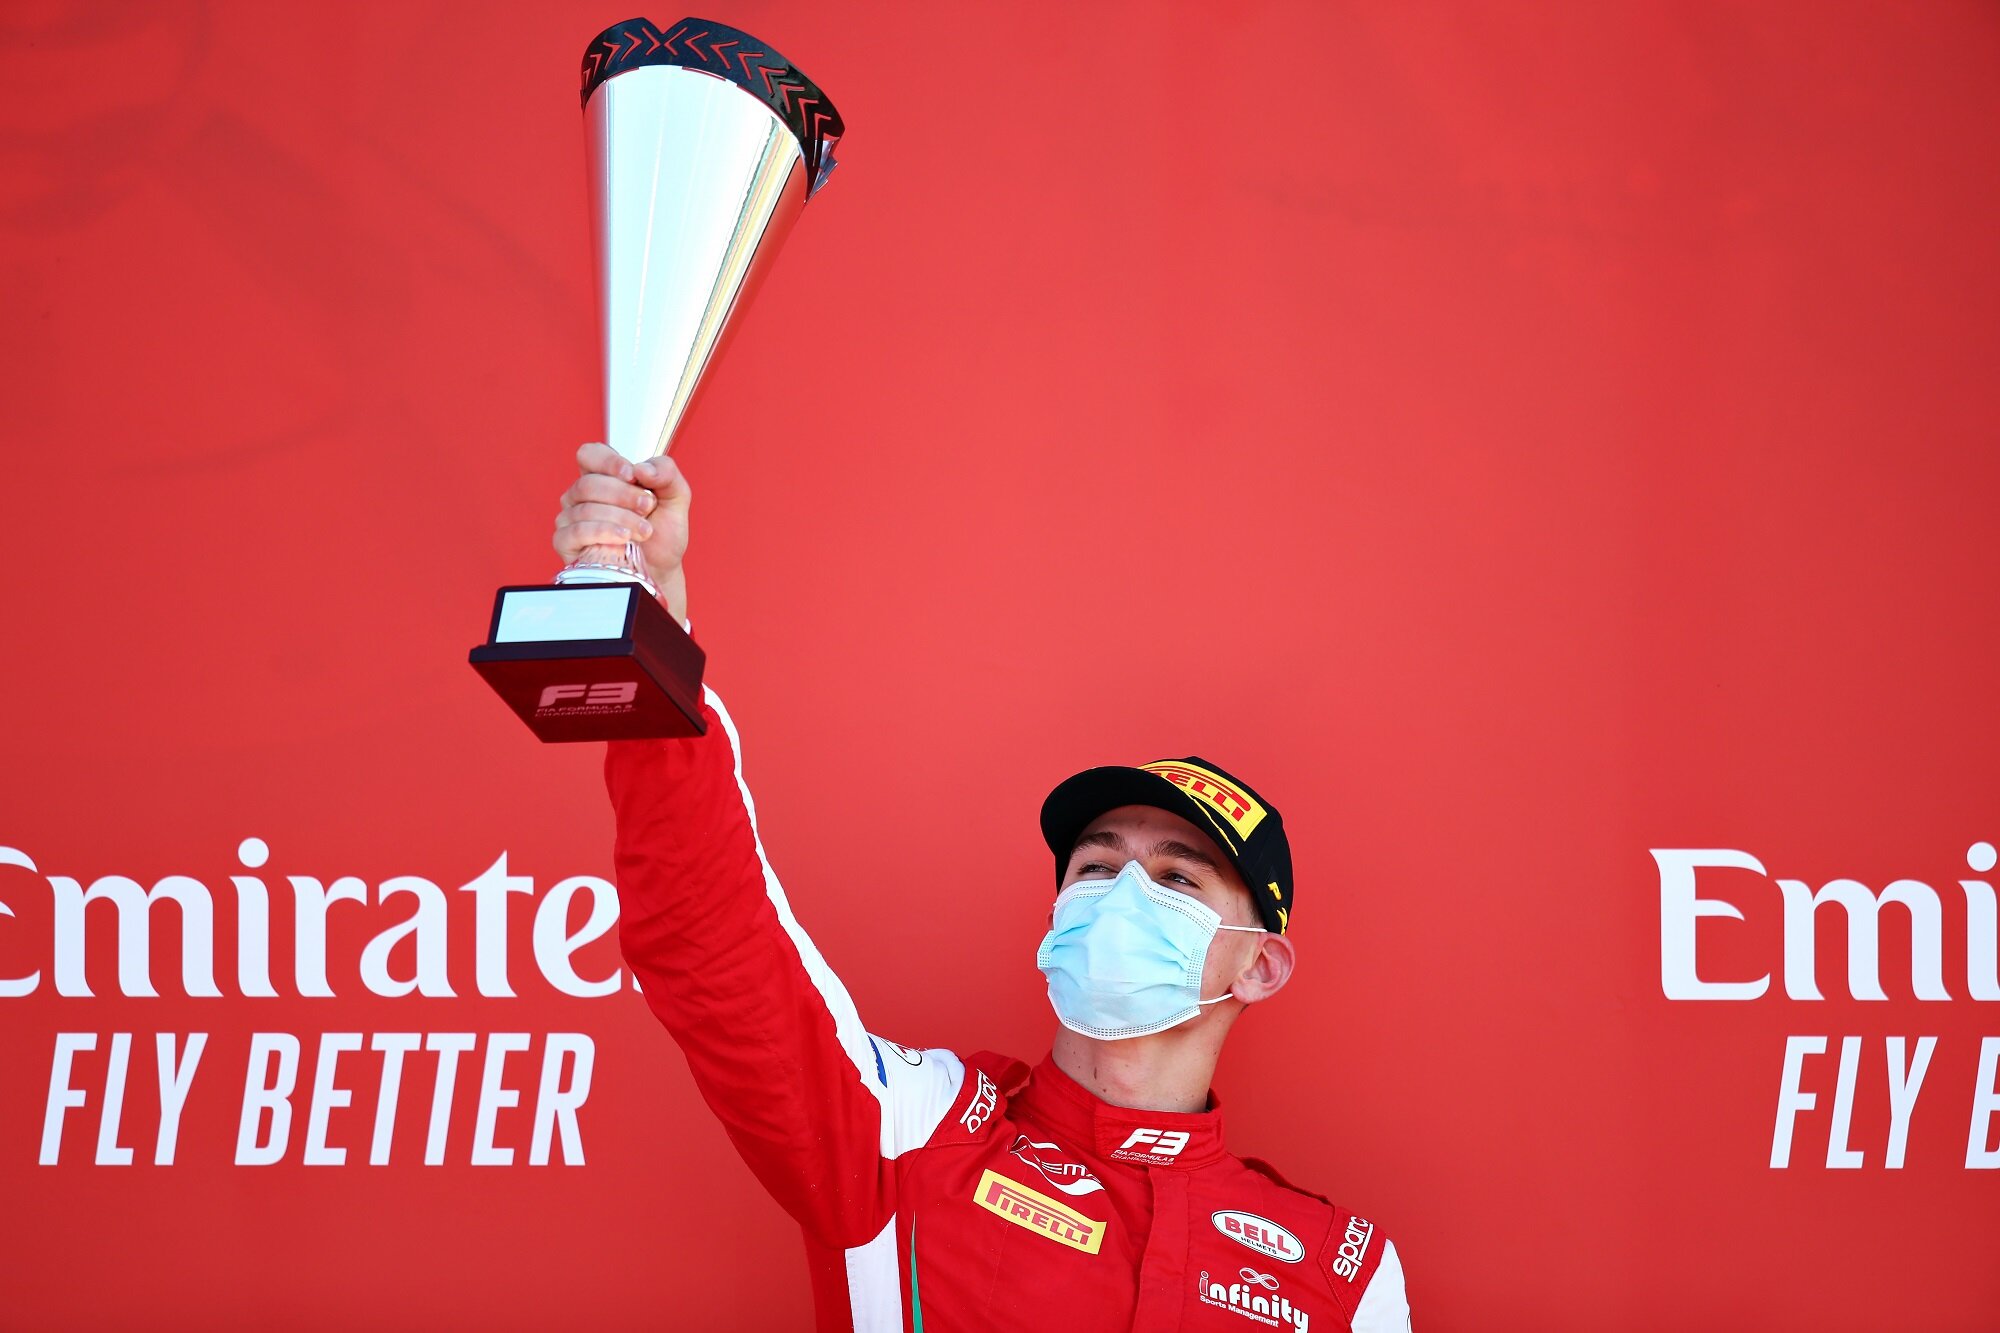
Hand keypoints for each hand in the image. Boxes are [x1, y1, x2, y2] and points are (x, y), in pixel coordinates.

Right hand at [554, 442, 691, 622]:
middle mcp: (583, 495)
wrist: (662, 568)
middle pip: (589, 483)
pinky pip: (576, 532)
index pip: (590, 454)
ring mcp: (571, 518)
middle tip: (647, 507)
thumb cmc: (664, 532)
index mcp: (605, 476)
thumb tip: (642, 469)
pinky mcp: (566, 543)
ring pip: (585, 508)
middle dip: (623, 495)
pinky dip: (602, 532)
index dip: (609, 462)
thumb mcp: (676, 497)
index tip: (632, 475)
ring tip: (644, 530)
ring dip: (620, 518)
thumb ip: (667, 473)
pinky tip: (623, 538)